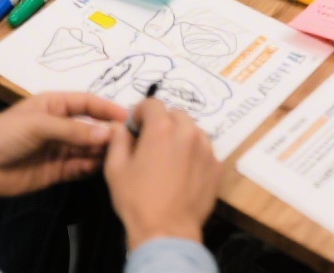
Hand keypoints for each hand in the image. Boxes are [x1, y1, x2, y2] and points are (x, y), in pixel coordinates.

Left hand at [0, 93, 126, 207]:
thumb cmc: (3, 135)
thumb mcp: (38, 125)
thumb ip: (74, 130)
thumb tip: (108, 134)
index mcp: (54, 105)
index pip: (88, 102)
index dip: (107, 108)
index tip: (128, 116)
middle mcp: (60, 125)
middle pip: (92, 126)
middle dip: (109, 131)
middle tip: (128, 139)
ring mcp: (60, 149)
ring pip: (89, 148)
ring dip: (102, 150)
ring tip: (118, 154)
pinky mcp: (57, 171)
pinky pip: (80, 167)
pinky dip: (91, 167)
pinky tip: (100, 167)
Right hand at [104, 100, 220, 248]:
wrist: (167, 230)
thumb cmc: (136, 199)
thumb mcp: (116, 168)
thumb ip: (118, 140)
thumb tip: (123, 128)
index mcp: (162, 128)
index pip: (152, 103)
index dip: (140, 112)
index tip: (135, 127)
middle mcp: (189, 132)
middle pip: (175, 114)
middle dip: (161, 122)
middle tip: (150, 142)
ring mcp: (207, 148)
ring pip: (192, 130)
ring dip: (179, 135)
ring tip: (168, 157)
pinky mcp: (217, 165)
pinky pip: (204, 149)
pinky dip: (193, 152)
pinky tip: (183, 171)